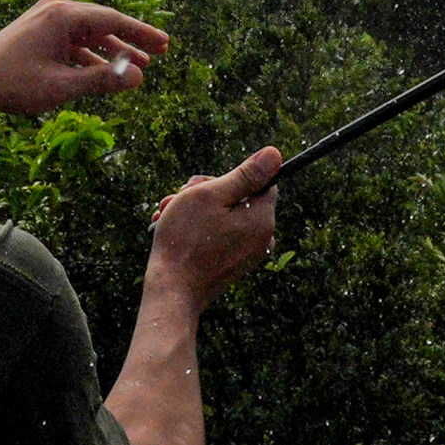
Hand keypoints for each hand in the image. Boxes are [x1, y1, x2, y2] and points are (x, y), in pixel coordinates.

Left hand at [0, 0, 172, 118]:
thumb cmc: (12, 84)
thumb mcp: (61, 86)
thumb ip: (102, 80)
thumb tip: (138, 77)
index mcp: (62, 16)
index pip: (113, 20)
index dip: (141, 33)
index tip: (165, 44)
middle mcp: (56, 10)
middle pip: (104, 22)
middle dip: (132, 40)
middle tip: (161, 52)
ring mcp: (46, 19)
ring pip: (90, 33)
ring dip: (113, 50)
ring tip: (139, 67)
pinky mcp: (38, 31)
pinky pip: (73, 41)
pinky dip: (91, 55)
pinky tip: (105, 72)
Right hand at [146, 147, 281, 301]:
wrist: (171, 290)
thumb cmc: (187, 239)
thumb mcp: (212, 195)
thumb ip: (246, 174)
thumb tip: (276, 154)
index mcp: (262, 219)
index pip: (258, 182)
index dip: (228, 178)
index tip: (203, 187)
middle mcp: (262, 238)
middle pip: (239, 198)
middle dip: (205, 193)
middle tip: (178, 201)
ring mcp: (247, 254)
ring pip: (224, 216)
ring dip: (196, 210)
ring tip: (168, 216)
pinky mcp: (232, 265)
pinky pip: (220, 236)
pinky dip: (199, 230)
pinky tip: (174, 231)